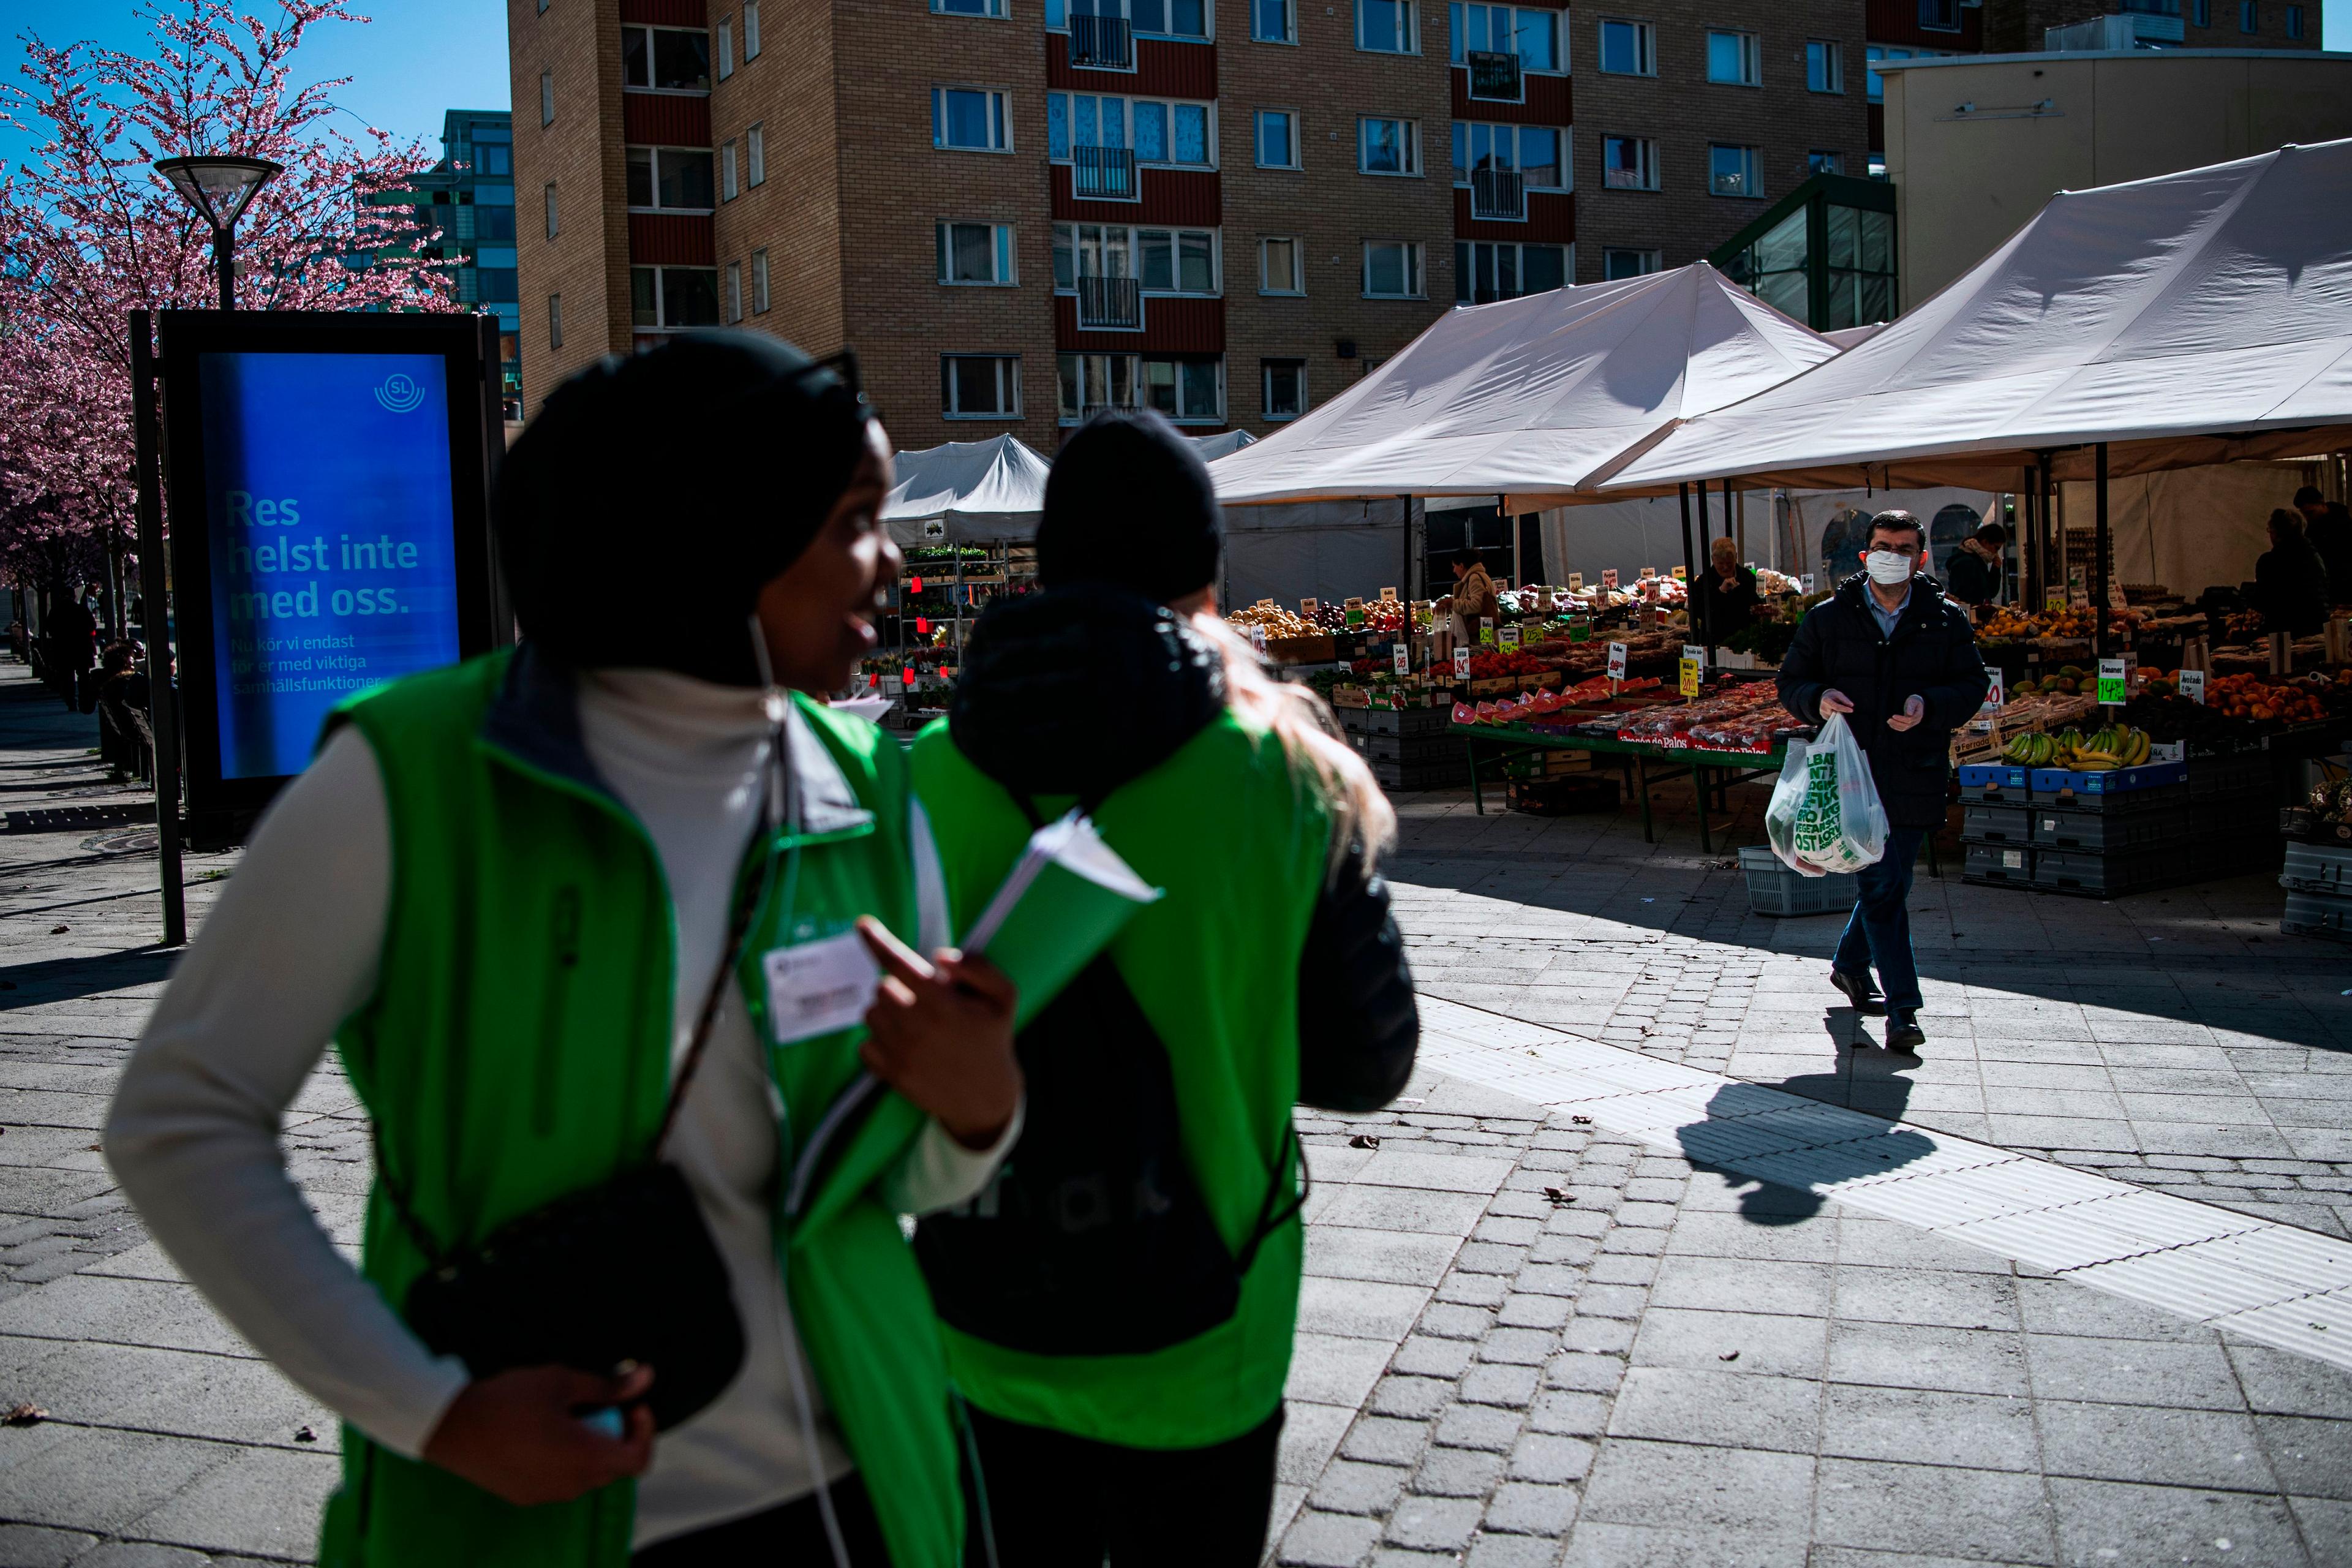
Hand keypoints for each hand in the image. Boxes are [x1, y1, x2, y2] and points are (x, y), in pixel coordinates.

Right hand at [421, 1363, 653, 1505]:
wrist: (450, 1425)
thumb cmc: (509, 1398)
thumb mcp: (562, 1382)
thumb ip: (607, 1385)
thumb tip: (647, 1376)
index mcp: (586, 1458)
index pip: (639, 1459)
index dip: (644, 1431)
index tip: (631, 1405)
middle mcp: (571, 1485)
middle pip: (614, 1466)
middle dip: (616, 1434)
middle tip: (598, 1404)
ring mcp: (545, 1494)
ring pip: (587, 1474)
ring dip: (589, 1447)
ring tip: (566, 1415)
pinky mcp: (524, 1495)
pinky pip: (560, 1480)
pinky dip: (565, 1459)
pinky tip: (542, 1433)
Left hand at [857, 917, 1021, 1149]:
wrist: (985, 1098)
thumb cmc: (992, 1038)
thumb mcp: (1004, 997)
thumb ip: (978, 968)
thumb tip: (939, 958)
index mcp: (945, 1004)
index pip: (901, 964)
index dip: (879, 942)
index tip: (862, 924)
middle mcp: (918, 1028)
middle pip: (881, 988)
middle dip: (897, 987)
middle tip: (921, 1000)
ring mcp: (902, 1054)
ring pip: (870, 1014)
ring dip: (887, 1012)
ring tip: (914, 1022)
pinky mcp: (890, 1075)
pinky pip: (864, 1044)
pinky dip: (879, 1040)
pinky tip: (905, 1045)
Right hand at [1818, 689, 1855, 714]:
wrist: (1825, 697)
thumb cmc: (1833, 695)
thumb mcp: (1839, 694)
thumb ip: (1845, 700)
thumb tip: (1851, 705)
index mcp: (1826, 700)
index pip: (1836, 707)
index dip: (1844, 709)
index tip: (1851, 710)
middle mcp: (1823, 708)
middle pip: (1835, 713)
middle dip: (1841, 712)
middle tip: (1844, 709)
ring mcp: (1822, 713)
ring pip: (1834, 717)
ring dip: (1838, 714)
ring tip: (1838, 709)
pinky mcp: (1823, 716)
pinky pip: (1832, 719)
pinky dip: (1835, 716)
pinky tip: (1835, 712)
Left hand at [1886, 695, 1925, 731]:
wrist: (1915, 702)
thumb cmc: (1913, 700)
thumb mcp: (1912, 701)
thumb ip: (1911, 706)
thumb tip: (1909, 714)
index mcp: (1918, 715)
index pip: (1909, 719)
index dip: (1901, 719)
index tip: (1893, 716)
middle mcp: (1916, 720)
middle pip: (1906, 725)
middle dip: (1897, 723)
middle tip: (1889, 720)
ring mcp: (1913, 723)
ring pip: (1904, 728)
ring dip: (1895, 725)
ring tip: (1888, 721)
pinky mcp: (1909, 724)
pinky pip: (1903, 728)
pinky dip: (1896, 727)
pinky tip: (1891, 724)